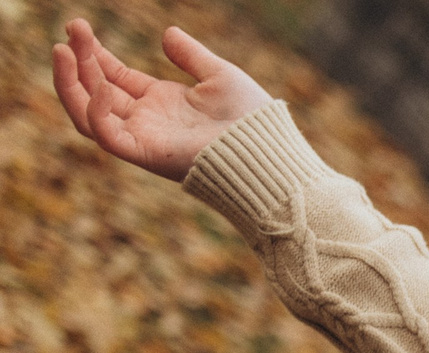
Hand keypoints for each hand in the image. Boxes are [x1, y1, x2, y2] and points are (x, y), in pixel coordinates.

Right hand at [53, 20, 269, 182]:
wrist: (267, 151)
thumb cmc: (252, 119)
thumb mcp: (219, 75)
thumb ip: (191, 55)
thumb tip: (167, 33)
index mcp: (161, 102)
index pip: (113, 76)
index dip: (93, 53)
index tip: (78, 27)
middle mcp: (146, 120)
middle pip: (94, 89)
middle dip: (79, 59)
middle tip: (72, 27)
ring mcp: (143, 137)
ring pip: (87, 113)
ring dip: (70, 82)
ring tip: (64, 49)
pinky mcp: (145, 153)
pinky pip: (107, 136)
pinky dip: (95, 112)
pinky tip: (100, 86)